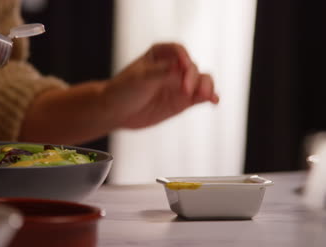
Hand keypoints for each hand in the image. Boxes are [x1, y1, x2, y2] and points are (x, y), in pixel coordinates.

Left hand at [103, 43, 218, 128]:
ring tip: (205, 96)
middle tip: (186, 89)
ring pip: (201, 81)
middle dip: (193, 76)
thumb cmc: (123, 90)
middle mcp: (172, 67)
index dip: (183, 57)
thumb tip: (179, 67)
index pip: (178, 51)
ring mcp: (178, 84)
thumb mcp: (139, 78)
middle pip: (192, 67)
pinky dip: (209, 97)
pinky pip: (200, 97)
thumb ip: (160, 72)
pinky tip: (214, 101)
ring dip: (206, 86)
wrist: (115, 111)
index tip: (183, 67)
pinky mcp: (182, 101)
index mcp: (160, 54)